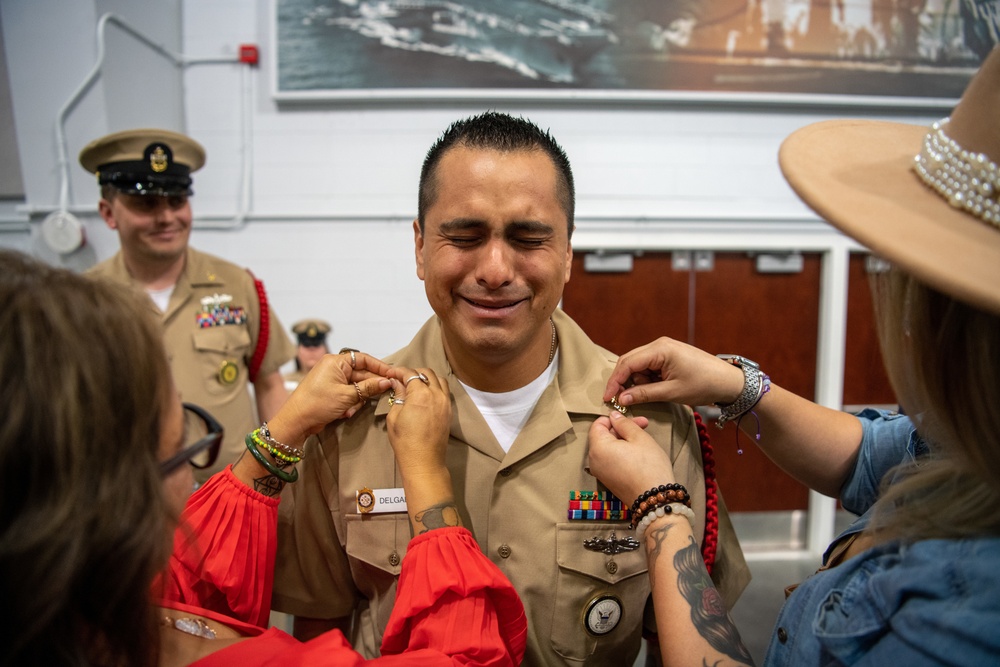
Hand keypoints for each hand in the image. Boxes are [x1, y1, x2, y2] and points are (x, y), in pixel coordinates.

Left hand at [270, 351, 392, 444]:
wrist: (296, 421)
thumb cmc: (316, 404)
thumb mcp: (346, 396)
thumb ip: (369, 388)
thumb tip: (387, 382)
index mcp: (336, 362)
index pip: (363, 359)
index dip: (379, 366)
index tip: (392, 374)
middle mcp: (334, 368)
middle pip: (362, 374)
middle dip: (370, 387)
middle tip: (384, 394)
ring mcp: (333, 381)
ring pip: (357, 387)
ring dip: (358, 399)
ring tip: (351, 409)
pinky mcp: (332, 393)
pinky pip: (350, 395)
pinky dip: (351, 404)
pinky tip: (345, 413)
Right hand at [384, 367, 450, 481]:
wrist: (424, 461)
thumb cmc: (405, 441)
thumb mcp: (394, 417)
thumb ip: (398, 396)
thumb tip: (397, 382)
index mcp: (421, 394)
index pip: (410, 374)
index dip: (399, 371)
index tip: (391, 374)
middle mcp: (437, 394)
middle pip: (427, 373)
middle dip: (413, 372)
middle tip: (402, 379)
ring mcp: (446, 402)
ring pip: (439, 379)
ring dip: (427, 378)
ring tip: (415, 385)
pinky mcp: (449, 410)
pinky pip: (444, 391)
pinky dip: (435, 387)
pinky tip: (425, 394)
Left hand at [588, 411, 674, 502]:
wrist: (655, 500)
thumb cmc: (649, 467)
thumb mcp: (640, 438)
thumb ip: (624, 424)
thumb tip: (614, 416)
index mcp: (598, 448)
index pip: (598, 424)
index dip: (615, 418)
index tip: (632, 418)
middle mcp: (594, 461)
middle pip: (603, 436)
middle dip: (622, 429)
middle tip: (643, 426)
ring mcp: (600, 473)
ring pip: (608, 449)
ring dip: (623, 441)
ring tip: (643, 440)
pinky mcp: (608, 481)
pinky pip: (611, 461)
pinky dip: (621, 454)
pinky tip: (638, 454)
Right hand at [603, 337, 744, 408]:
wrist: (728, 381)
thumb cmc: (703, 384)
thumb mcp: (671, 392)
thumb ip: (644, 394)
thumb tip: (622, 398)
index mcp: (660, 349)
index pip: (627, 363)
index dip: (614, 381)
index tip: (607, 397)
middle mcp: (659, 344)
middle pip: (630, 361)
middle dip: (623, 381)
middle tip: (619, 399)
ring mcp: (664, 349)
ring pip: (638, 365)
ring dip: (638, 381)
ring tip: (651, 394)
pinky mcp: (668, 355)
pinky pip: (649, 366)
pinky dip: (647, 379)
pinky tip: (656, 389)